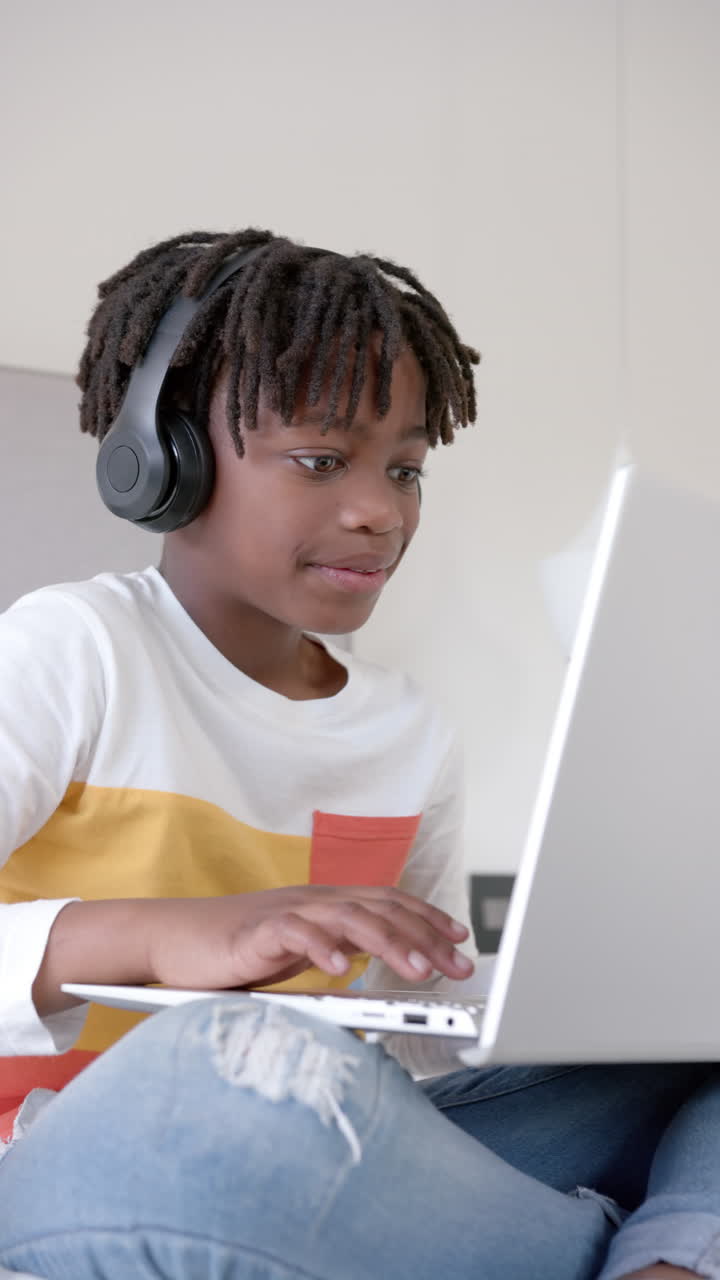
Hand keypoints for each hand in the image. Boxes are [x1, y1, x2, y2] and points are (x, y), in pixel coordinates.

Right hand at [145, 885, 473, 989]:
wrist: (174, 937)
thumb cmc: (235, 950)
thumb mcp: (297, 952)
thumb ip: (334, 952)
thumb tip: (373, 974)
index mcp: (328, 905)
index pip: (389, 902)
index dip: (428, 917)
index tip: (460, 938)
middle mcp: (314, 901)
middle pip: (382, 910)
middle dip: (426, 937)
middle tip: (458, 966)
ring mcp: (288, 912)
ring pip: (349, 917)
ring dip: (389, 943)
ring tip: (418, 970)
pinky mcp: (257, 930)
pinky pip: (295, 932)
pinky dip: (320, 947)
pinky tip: (340, 968)